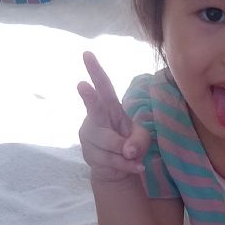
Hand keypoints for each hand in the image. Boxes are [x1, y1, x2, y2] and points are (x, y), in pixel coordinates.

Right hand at [77, 51, 151, 183]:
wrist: (116, 170)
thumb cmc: (129, 145)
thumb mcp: (142, 139)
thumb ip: (139, 141)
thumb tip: (127, 150)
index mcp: (109, 108)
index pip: (103, 87)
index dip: (95, 71)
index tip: (87, 54)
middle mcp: (95, 119)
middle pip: (94, 108)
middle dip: (89, 98)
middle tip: (82, 84)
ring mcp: (90, 137)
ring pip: (109, 143)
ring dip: (125, 153)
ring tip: (135, 158)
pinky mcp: (89, 155)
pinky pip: (111, 160)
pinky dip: (127, 165)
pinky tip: (138, 167)